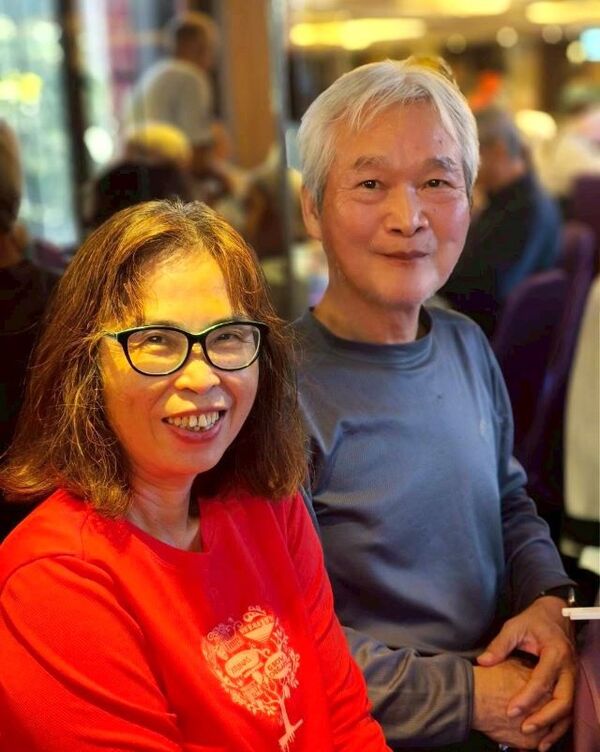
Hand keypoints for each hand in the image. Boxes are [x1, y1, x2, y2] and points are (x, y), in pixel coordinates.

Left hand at [477, 597, 575, 749]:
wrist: (555, 615)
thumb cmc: (533, 621)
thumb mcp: (514, 627)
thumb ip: (499, 645)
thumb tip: (483, 662)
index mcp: (555, 652)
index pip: (542, 681)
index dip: (526, 698)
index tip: (511, 711)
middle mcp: (569, 668)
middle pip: (563, 700)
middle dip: (544, 718)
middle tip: (524, 729)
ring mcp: (573, 677)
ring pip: (569, 709)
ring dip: (555, 727)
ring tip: (538, 744)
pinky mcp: (572, 684)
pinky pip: (569, 708)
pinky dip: (559, 724)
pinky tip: (546, 736)